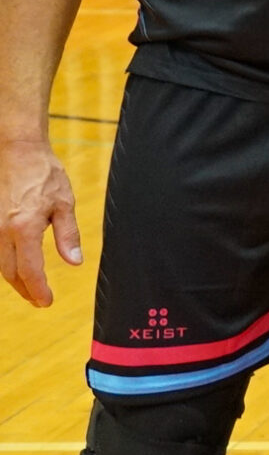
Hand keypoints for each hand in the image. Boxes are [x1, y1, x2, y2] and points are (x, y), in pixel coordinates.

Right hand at [1, 140, 81, 306]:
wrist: (18, 152)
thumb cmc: (45, 174)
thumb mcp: (64, 203)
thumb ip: (68, 235)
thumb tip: (74, 262)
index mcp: (24, 228)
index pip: (29, 270)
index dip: (38, 290)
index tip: (48, 302)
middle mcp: (3, 231)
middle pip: (10, 273)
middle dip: (25, 290)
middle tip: (40, 301)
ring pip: (1, 264)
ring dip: (15, 280)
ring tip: (31, 289)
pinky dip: (7, 265)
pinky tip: (19, 268)